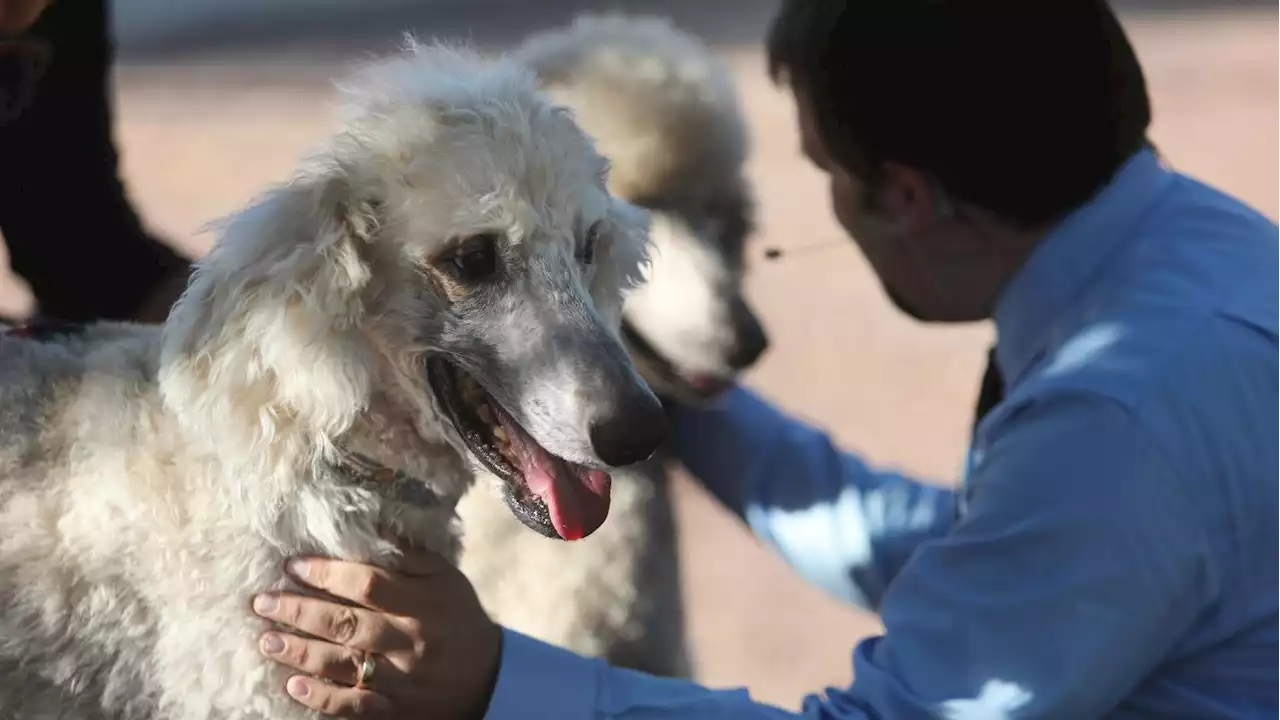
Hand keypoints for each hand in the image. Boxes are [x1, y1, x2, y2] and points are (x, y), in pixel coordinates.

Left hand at [251, 549, 502, 717]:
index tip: (293, 565)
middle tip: (262, 601)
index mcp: (423, 603)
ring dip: (300, 652)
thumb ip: (409, 555)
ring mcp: (402, 680)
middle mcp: (410, 641)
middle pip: (348, 624)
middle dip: (300, 611)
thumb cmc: (458, 618)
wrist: (489, 678)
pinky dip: (322, 697)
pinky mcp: (396, 710)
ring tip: (266, 640)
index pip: (369, 584)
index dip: (328, 574)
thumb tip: (369, 525)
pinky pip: (354, 706)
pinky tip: (293, 685)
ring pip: (344, 665)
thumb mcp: (445, 578)